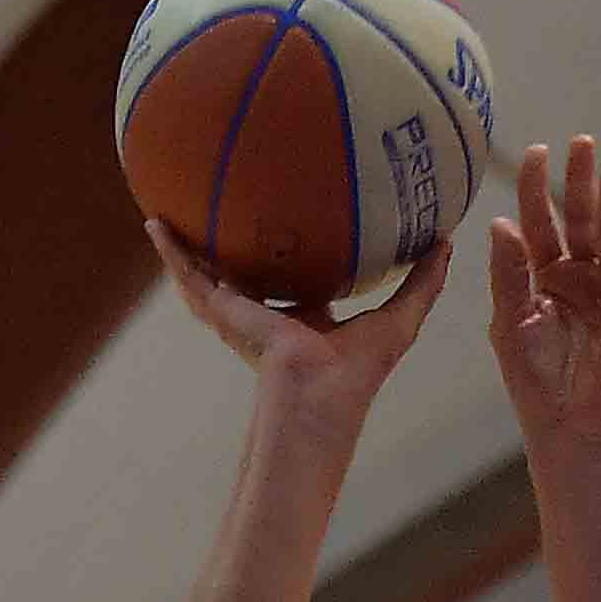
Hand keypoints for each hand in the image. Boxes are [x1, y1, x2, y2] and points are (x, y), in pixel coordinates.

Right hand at [150, 225, 451, 416]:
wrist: (317, 397)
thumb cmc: (358, 371)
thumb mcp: (399, 317)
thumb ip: (422, 281)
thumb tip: (447, 240)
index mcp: (303, 321)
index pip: (295, 284)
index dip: (294, 256)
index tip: (291, 225)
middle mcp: (266, 317)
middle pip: (245, 273)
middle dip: (232, 245)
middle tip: (221, 204)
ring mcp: (240, 316)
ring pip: (208, 272)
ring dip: (188, 246)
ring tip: (167, 209)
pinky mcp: (223, 312)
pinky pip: (190, 276)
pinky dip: (170, 253)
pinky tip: (153, 223)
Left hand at [487, 138, 600, 449]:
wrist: (566, 425)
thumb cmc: (534, 380)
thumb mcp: (510, 322)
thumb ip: (507, 274)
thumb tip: (499, 223)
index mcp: (541, 277)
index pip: (538, 222)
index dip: (536, 188)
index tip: (535, 152)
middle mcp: (575, 276)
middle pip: (576, 217)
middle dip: (579, 180)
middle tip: (580, 142)